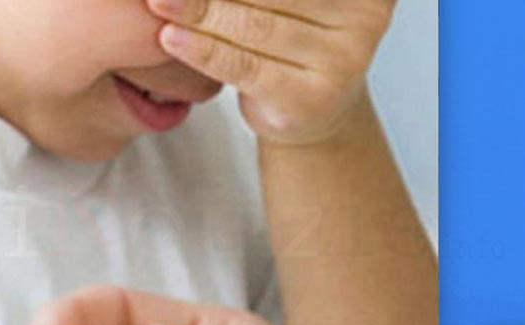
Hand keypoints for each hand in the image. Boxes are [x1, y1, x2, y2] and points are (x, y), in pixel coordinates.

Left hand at [146, 0, 393, 144]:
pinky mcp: (309, 99)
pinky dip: (203, 49)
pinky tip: (170, 37)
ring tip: (159, 1)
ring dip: (198, 11)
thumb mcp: (288, 1)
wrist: (310, 114)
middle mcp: (365, 16)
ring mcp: (343, 61)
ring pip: (255, 26)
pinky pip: (245, 66)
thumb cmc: (292, 42)